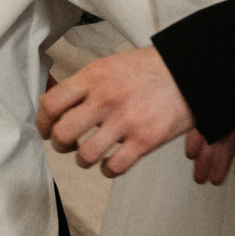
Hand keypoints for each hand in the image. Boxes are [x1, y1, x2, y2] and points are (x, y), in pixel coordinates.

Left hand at [38, 46, 194, 175]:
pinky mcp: (145, 140)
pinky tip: (111, 162)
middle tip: (67, 144)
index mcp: (95, 76)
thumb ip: (83, 84)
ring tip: (91, 155)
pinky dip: (108, 170)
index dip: (43, 122)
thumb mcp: (111, 65)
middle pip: (63, 133)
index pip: (52, 104)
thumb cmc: (151, 69)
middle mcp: (106, 99)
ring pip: (86, 156)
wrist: (191, 72)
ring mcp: (126, 121)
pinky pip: (114, 167)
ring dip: (84, 160)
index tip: (47, 129)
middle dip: (61, 144)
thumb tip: (53, 103)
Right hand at [185, 109, 234, 185]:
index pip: (204, 126)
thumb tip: (194, 126)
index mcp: (221, 102)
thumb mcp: (227, 104)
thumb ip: (212, 118)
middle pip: (217, 139)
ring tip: (216, 180)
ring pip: (233, 144)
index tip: (191, 156)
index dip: (196, 143)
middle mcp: (233, 109)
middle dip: (207, 160)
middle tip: (200, 177)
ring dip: (224, 163)